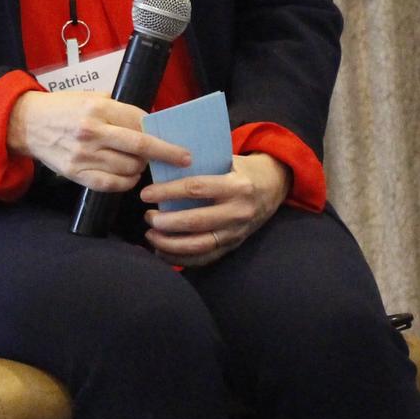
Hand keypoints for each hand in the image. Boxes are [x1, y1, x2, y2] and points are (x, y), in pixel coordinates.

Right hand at [7, 90, 191, 192]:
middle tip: (182, 160)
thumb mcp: (89, 97)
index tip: (177, 143)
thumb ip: (118, 108)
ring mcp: (83, 155)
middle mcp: (91, 131)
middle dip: (167, 154)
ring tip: (141, 164)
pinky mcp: (76, 173)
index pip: (140, 122)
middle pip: (140, 147)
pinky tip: (129, 177)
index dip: (161, 134)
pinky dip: (126, 183)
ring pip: (129, 168)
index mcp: (97, 108)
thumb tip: (149, 122)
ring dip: (141, 168)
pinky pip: (111, 184)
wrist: (26, 123)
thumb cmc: (62, 108)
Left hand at [142, 153, 288, 266]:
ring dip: (171, 244)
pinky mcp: (234, 245)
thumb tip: (158, 162)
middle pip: (197, 222)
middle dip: (167, 223)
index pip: (196, 189)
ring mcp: (237, 232)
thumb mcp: (226, 159)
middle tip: (148, 217)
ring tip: (151, 235)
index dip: (168, 192)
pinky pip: (206, 258)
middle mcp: (238, 211)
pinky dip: (182, 258)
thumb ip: (198, 163)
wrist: (273, 187)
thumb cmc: (240, 169)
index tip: (145, 194)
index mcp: (236, 186)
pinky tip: (162, 251)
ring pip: (200, 245)